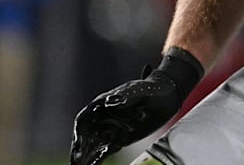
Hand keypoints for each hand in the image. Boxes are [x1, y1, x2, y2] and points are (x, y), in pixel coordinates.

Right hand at [70, 48, 202, 164]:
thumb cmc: (151, 87)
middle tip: (76, 163)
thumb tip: (111, 101)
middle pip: (86, 135)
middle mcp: (103, 117)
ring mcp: (111, 128)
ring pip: (94, 145)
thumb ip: (126, 95)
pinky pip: (107, 150)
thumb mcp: (139, 89)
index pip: (84, 119)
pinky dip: (99, 159)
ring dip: (87, 156)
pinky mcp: (121, 138)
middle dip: (79, 150)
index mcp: (103, 103)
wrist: (167, 95)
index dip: (79, 132)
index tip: (78, 144)